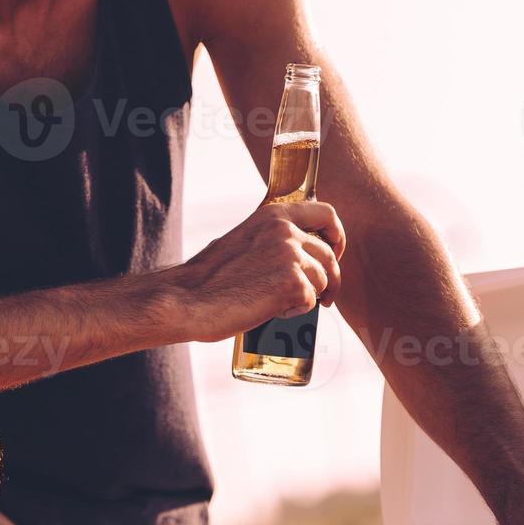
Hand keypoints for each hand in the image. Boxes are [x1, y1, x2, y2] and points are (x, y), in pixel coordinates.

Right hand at [168, 201, 346, 342]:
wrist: (187, 300)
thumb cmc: (209, 277)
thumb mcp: (243, 239)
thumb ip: (270, 239)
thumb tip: (297, 252)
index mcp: (274, 214)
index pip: (326, 213)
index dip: (336, 235)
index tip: (334, 253)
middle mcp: (286, 230)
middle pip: (329, 254)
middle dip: (331, 277)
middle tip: (324, 296)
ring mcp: (291, 255)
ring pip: (323, 279)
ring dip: (310, 296)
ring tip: (281, 304)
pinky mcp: (292, 284)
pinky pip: (310, 301)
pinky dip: (295, 311)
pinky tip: (272, 311)